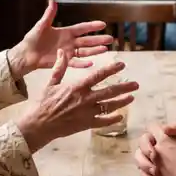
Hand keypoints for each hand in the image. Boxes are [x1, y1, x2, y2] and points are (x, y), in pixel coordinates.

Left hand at [8, 0, 113, 78]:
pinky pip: (75, 63)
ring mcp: (67, 52)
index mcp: (65, 32)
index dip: (92, 26)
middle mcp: (69, 42)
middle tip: (111, 39)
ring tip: (105, 49)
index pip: (82, 28)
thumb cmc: (32, 38)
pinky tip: (91, 63)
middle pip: (87, 40)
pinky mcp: (63, 61)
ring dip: (95, 51)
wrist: (26, 54)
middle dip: (99, 40)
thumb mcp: (42, 25)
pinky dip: (82, 64)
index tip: (103, 24)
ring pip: (84, 51)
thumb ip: (49, 14)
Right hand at [16, 50, 137, 151]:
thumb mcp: (51, 82)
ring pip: (109, 106)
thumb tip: (62, 51)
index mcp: (77, 87)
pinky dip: (112, 119)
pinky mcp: (86, 124)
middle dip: (124, 87)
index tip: (122, 65)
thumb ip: (60, 67)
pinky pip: (103, 122)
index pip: (99, 75)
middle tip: (135, 84)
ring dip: (122, 102)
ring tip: (131, 98)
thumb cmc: (44, 103)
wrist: (40, 124)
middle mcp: (85, 99)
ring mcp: (87, 112)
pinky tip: (120, 116)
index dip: (112, 69)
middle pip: (110, 91)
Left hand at [139, 120, 175, 175]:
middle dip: (147, 141)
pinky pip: (144, 175)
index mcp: (164, 140)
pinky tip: (154, 173)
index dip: (157, 128)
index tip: (163, 132)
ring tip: (153, 160)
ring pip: (139, 160)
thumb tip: (170, 127)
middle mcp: (156, 153)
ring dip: (144, 157)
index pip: (152, 127)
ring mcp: (155, 167)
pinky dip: (146, 173)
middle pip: (142, 142)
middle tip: (155, 145)